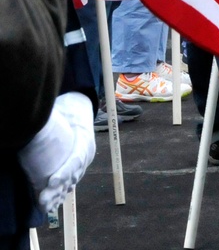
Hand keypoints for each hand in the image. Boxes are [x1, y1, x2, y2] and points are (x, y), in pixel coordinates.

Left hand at [17, 92, 96, 212]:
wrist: (79, 109)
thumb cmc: (68, 109)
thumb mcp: (62, 110)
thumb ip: (52, 119)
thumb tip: (34, 122)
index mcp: (84, 139)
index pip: (77, 158)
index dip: (66, 171)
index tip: (52, 181)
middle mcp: (86, 154)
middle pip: (73, 174)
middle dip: (58, 189)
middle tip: (43, 200)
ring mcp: (82, 162)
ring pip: (71, 182)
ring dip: (57, 196)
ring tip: (44, 207)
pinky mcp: (76, 168)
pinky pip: (69, 183)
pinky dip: (60, 194)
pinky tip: (50, 205)